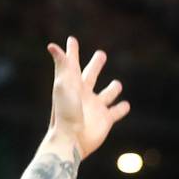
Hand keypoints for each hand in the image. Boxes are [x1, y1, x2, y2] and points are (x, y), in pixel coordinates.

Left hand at [46, 35, 129, 158]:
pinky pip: (116, 112)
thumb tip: (52, 45)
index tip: (71, 39)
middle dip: (96, 65)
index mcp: (72, 83)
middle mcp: (83, 94)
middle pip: (91, 75)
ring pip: (107, 94)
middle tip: (101, 54)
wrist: (70, 139)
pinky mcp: (105, 120)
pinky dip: (122, 108)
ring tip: (117, 84)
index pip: (72, 62)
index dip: (72, 51)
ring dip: (113, 89)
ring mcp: (95, 107)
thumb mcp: (63, 85)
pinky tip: (126, 105)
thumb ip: (62, 65)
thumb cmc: (64, 111)